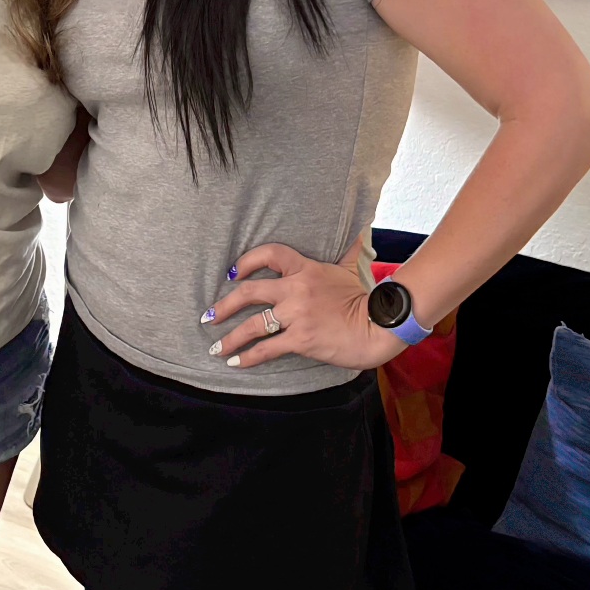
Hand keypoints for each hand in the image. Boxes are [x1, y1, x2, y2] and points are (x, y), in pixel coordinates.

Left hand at [199, 237, 408, 371]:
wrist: (380, 325)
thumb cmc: (366, 298)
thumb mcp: (352, 267)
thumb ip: (348, 249)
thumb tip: (362, 227)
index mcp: (306, 269)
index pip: (270, 254)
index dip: (247, 262)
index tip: (232, 273)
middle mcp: (297, 290)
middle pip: (249, 292)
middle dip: (224, 305)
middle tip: (209, 316)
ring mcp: (297, 315)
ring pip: (253, 325)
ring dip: (230, 337)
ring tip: (215, 347)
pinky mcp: (301, 340)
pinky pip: (267, 348)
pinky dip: (248, 357)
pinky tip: (236, 362)